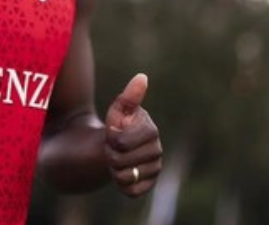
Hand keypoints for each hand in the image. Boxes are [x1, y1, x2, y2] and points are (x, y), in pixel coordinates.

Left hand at [104, 73, 162, 196]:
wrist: (117, 145)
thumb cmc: (119, 123)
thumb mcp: (119, 108)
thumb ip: (130, 95)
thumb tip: (142, 76)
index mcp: (151, 131)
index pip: (121, 142)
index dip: (111, 138)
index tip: (113, 132)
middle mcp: (157, 151)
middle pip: (120, 161)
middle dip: (111, 153)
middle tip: (114, 147)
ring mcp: (155, 169)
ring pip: (124, 177)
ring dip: (114, 168)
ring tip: (118, 158)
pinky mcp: (149, 185)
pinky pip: (131, 191)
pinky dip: (121, 183)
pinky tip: (123, 172)